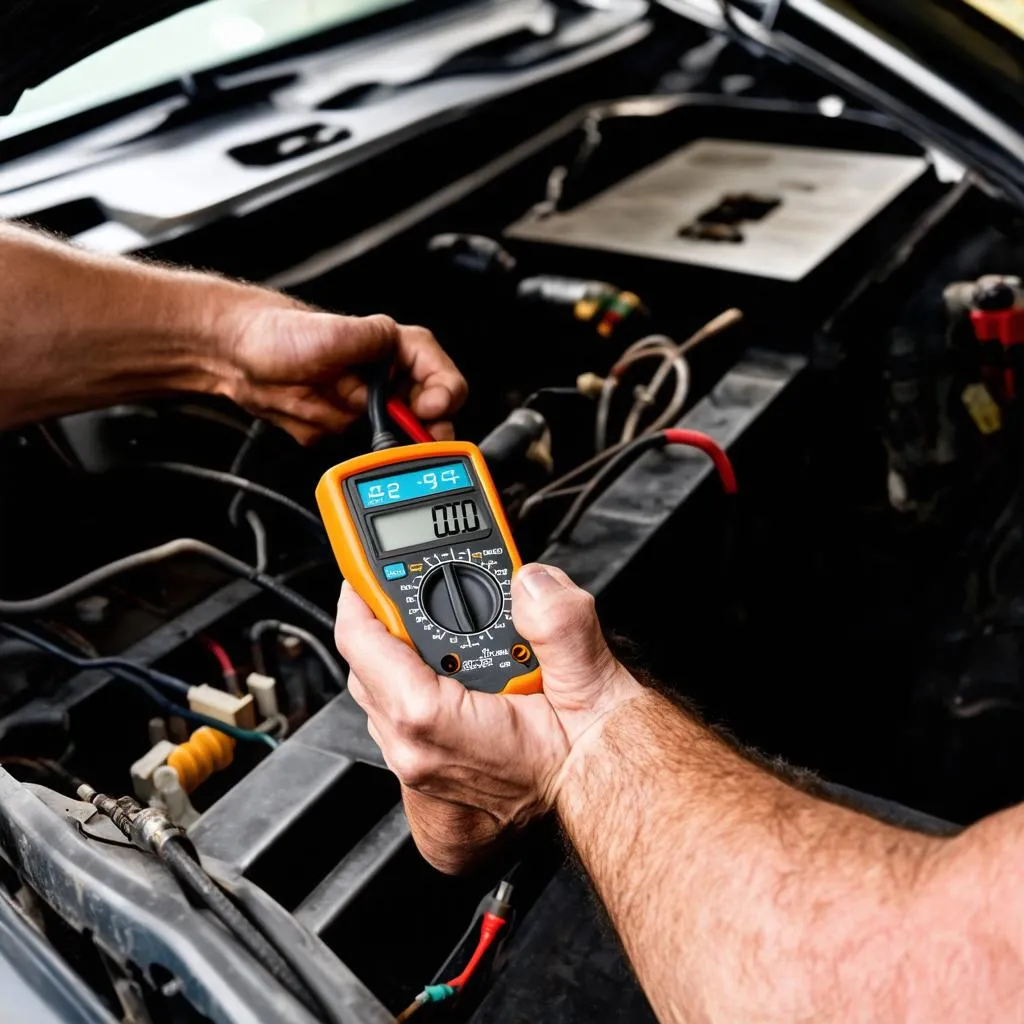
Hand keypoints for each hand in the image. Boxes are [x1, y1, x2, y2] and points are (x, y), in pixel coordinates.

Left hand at [212, 290, 465, 444]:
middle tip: (418, 446)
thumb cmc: (278, 333)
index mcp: (395, 351)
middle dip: (421, 436)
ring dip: (382, 447)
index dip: (444, 396)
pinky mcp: (344, 430)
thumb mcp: (331, 331)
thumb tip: (396, 345)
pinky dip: (350, 454)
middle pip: (428, 419)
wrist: (235, 356)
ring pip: (394, 443)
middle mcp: (386, 381)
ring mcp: (366, 408)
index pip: (441, 377)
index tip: (430, 410)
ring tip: (366, 440)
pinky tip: (335, 438)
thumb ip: (371, 339)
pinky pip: (358, 453)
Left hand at [336, 563, 643, 872]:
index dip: (361, 593)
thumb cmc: (592, 749)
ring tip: (456, 633)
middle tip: (430, 591)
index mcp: (434, 726)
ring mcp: (417, 772)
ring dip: (403, 655)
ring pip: (380, 690)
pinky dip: (414, 686)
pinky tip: (457, 673)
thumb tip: (529, 583)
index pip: (361, 644)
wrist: (604, 790)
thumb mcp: (590, 676)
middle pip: (367, 662)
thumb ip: (560, 622)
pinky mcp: (426, 777)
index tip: (369, 566)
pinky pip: (396, 719)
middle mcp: (415, 754)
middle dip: (391, 620)